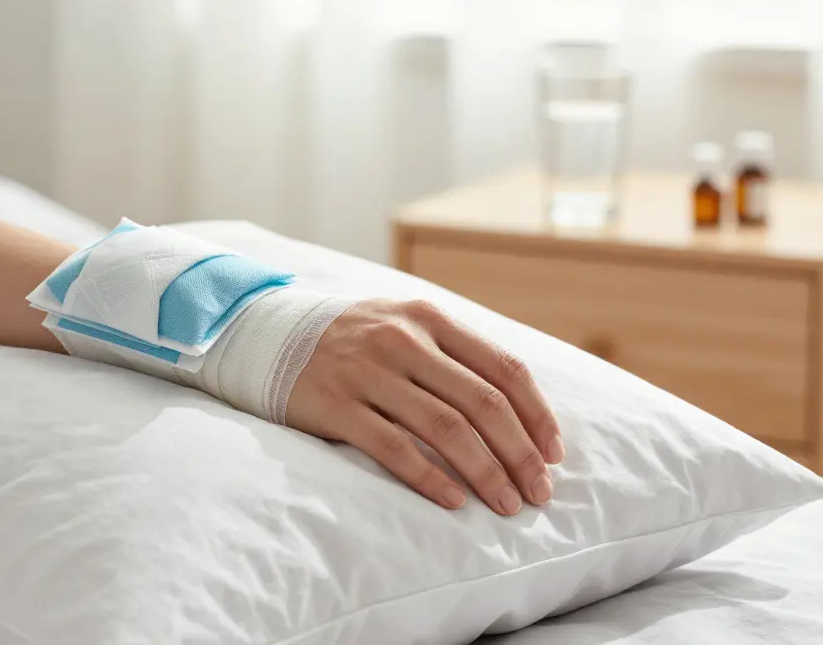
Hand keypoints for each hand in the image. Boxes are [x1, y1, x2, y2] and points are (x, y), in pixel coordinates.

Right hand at [286, 299, 563, 513]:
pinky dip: (430, 478)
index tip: (554, 454)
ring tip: (507, 504)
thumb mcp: (404, 325)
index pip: (503, 368)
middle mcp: (402, 340)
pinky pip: (394, 448)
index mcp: (429, 319)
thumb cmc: (352, 341)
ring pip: (445, 429)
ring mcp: (368, 372)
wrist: (268, 334)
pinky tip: (455, 502)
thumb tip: (520, 409)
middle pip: (482, 403)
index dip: (537, 415)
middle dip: (520, 453)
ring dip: (485, 472)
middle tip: (540, 493)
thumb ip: (454, 354)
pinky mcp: (336, 406)